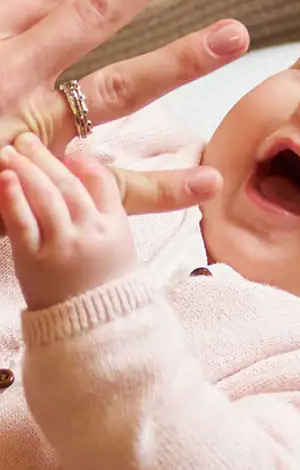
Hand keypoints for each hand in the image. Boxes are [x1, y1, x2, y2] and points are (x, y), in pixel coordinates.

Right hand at [0, 0, 248, 219]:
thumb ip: (5, 25)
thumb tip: (25, 8)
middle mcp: (7, 78)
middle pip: (90, 16)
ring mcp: (30, 134)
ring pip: (115, 88)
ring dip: (177, 57)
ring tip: (234, 34)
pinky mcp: (40, 191)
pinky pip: (110, 189)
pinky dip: (161, 188)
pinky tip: (208, 178)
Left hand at [0, 133, 136, 311]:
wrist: (89, 330)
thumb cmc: (100, 286)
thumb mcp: (118, 246)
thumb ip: (105, 210)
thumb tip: (85, 172)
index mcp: (115, 229)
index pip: (102, 185)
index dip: (85, 165)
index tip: (71, 152)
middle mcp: (91, 235)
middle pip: (70, 187)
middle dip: (48, 160)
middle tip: (28, 139)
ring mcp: (63, 248)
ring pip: (47, 199)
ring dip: (29, 170)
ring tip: (12, 151)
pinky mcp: (35, 261)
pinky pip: (24, 224)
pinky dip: (14, 199)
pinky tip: (6, 179)